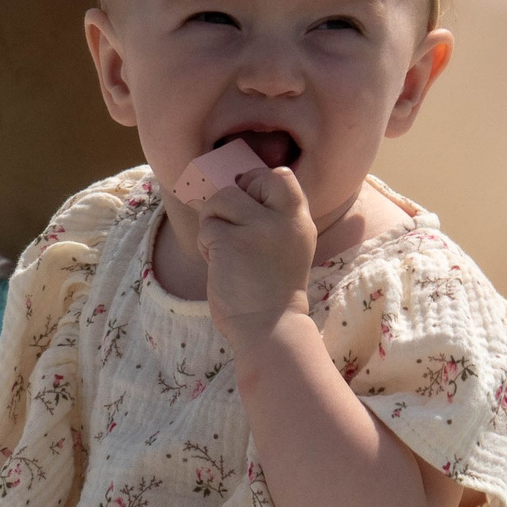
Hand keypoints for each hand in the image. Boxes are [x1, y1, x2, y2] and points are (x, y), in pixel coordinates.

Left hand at [196, 164, 316, 344]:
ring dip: (213, 223)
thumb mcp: (286, 247)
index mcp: (300, 221)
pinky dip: (206, 244)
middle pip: (248, 180)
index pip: (281, 176)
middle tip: (232, 228)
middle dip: (231, 200)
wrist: (271, 330)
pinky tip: (218, 264)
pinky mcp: (231, 243)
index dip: (257, 184)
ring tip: (223, 250)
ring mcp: (258, 229)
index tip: (249, 208)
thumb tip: (232, 188)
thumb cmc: (271, 291)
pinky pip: (207, 226)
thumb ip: (272, 219)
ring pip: (221, 200)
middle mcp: (284, 220)